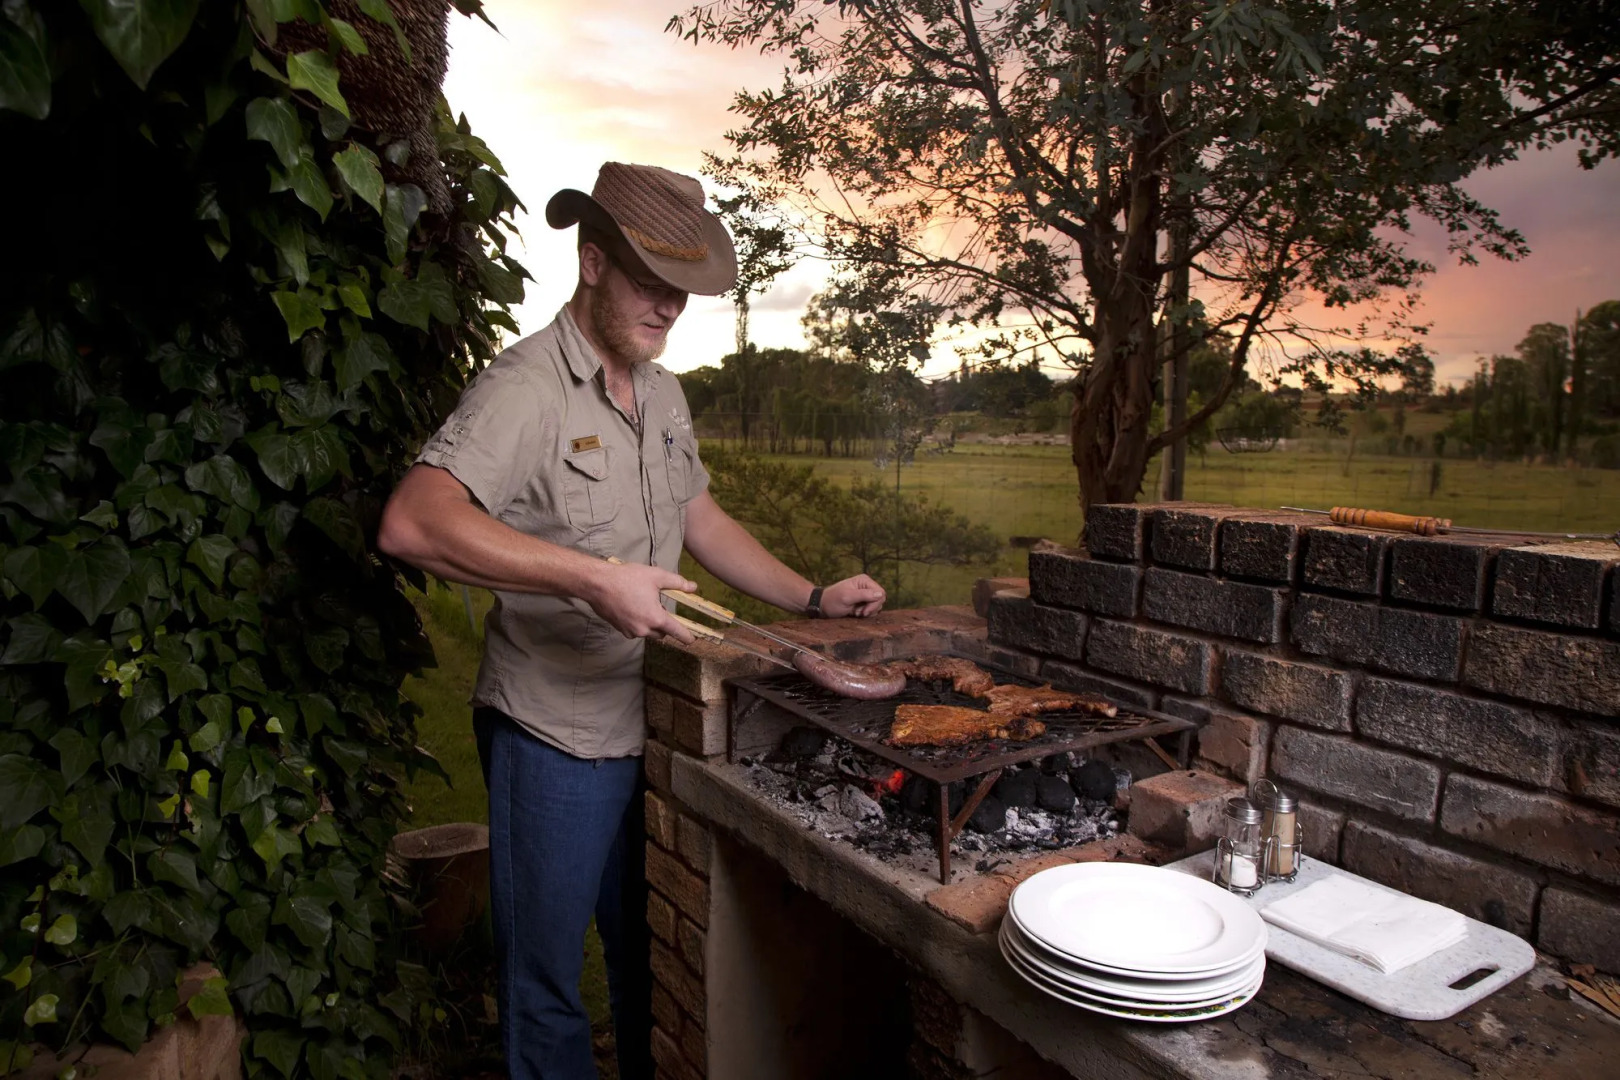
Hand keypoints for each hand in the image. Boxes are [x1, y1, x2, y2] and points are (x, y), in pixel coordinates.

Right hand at [584, 561, 698, 642]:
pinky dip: (638, 623)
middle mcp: (644, 629)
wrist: (598, 584)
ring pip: (648, 632)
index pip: (677, 632)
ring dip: (650, 623)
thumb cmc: (627, 578)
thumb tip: (693, 587)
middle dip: (664, 624)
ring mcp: (630, 631)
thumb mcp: (656, 576)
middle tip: (659, 606)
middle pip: (662, 633)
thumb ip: (677, 583)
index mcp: (656, 618)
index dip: (687, 637)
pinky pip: (635, 630)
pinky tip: (632, 607)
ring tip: (643, 604)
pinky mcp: (620, 630)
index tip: (692, 640)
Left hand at [819, 575, 885, 617]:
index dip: (874, 604)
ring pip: (877, 605)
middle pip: (880, 599)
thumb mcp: (847, 597)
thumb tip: (881, 594)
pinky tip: (855, 613)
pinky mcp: (863, 602)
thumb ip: (864, 595)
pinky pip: (872, 609)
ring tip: (855, 612)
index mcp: (864, 580)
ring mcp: (866, 594)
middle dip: (871, 608)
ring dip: (868, 612)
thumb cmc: (832, 600)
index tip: (863, 612)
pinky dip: (866, 613)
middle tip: (858, 613)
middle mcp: (867, 585)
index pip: (880, 593)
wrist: (822, 606)